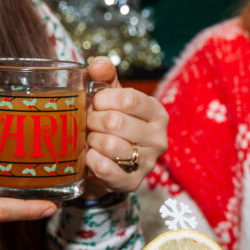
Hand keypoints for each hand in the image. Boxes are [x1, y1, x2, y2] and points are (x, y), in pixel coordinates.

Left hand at [82, 57, 167, 196]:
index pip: (128, 99)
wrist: (110, 159)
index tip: (96, 103)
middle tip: (89, 123)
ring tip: (91, 140)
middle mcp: (159, 138)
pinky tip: (90, 156)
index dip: (103, 99)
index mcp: (157, 112)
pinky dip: (91, 160)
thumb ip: (103, 74)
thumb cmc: (111, 119)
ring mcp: (148, 162)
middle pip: (116, 122)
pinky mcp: (133, 183)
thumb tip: (97, 66)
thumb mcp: (110, 94)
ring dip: (91, 141)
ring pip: (110, 145)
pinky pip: (106, 169)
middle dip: (93, 121)